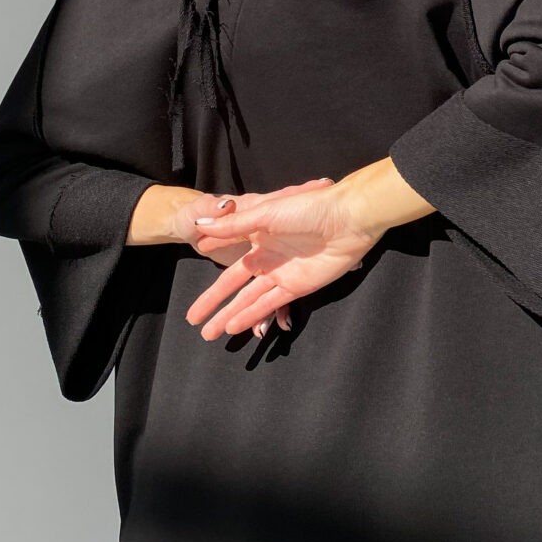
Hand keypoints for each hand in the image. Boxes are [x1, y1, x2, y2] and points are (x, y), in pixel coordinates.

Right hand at [168, 178, 336, 334]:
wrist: (347, 219)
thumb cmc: (308, 208)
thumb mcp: (266, 213)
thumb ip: (234, 226)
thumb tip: (200, 224)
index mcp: (258, 234)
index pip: (227, 253)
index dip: (212, 260)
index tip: (195, 261)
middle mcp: (266, 256)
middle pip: (233, 284)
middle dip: (214, 302)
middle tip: (193, 321)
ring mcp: (281, 273)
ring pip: (248, 299)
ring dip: (229, 315)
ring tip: (210, 333)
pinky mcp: (297, 287)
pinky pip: (269, 304)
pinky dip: (251, 316)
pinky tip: (234, 327)